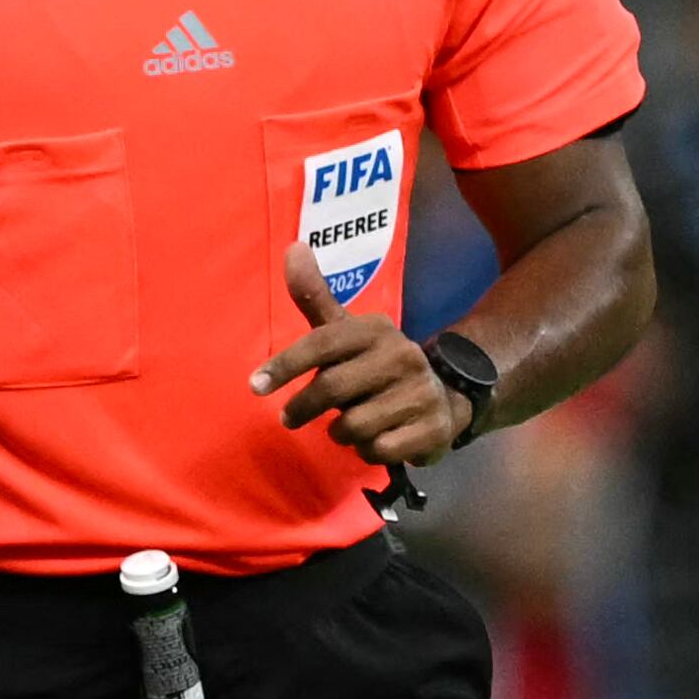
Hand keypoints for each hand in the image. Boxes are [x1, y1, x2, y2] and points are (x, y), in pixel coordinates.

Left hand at [253, 243, 469, 466]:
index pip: (321, 343)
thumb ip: (315, 296)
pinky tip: (374, 439)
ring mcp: (421, 393)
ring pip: (353, 425)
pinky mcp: (434, 429)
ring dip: (338, 432)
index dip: (285, 365)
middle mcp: (402, 355)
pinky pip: (378, 450)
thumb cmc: (374, 363)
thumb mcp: (345, 330)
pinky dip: (365, 451)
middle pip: (332, 388)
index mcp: (375, 328)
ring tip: (346, 423)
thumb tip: (293, 247)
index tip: (255, 385)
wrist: (444, 396)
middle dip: (303, 407)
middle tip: (288, 418)